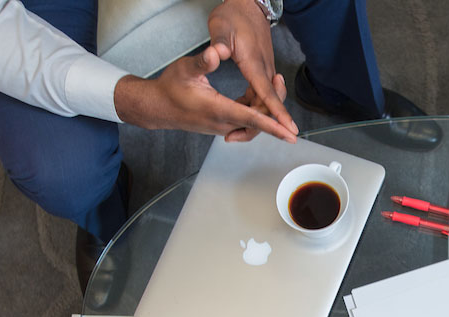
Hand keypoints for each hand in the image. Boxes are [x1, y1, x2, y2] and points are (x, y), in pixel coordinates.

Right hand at [113, 46, 295, 141]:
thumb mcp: (186, 69)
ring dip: (266, 108)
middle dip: (275, 106)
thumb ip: (203, 61)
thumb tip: (217, 52)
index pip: (252, 119)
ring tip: (273, 81)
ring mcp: (223, 126)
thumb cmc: (171, 87)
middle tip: (280, 79)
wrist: (158, 107)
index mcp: (217, 109)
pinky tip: (256, 93)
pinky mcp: (223, 125)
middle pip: (259, 122)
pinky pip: (246, 122)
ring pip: (254, 123)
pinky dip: (257, 111)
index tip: (290, 133)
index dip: (273, 125)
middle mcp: (223, 123)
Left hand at [208, 0, 297, 139]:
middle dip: (259, 124)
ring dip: (255, 115)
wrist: (247, 5)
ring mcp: (264, 70)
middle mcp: (264, 69)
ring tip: (233, 127)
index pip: (268, 94)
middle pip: (268, 103)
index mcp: (254, 63)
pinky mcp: (262, 69)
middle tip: (233, 135)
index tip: (289, 130)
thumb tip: (217, 52)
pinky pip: (262, 93)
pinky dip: (253, 104)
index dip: (278, 114)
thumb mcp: (221, 27)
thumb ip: (219, 43)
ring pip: (265, 100)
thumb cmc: (233, 16)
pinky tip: (241, 106)